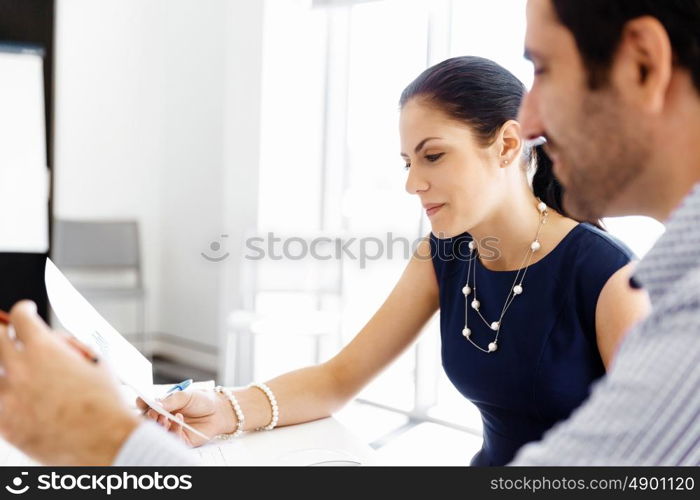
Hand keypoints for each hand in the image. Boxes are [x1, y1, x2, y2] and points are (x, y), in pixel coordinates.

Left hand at [0, 301, 138, 464]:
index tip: (25, 311)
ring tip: (27, 376)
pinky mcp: (5, 424)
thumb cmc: (104, 404)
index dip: (23, 310)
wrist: (102, 441)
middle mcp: (20, 370)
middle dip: (4, 332)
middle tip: (11, 334)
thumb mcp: (97, 363)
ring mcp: (8, 398)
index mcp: (44, 350)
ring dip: (8, 370)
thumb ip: (70, 349)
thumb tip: (58, 344)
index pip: (21, 317)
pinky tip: (24, 401)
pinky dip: (8, 400)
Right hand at [137, 388, 235, 446]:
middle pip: (148, 421)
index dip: (142, 405)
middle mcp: (164, 418)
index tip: (144, 403)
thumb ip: (170, 401)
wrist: (219, 410)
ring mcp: (170, 430)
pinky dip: (173, 429)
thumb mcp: (185, 396)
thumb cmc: (202, 400)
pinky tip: (179, 420)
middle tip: (154, 413)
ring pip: (158, 432)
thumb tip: (154, 404)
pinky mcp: (180, 440)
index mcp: (162, 406)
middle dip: (149, 417)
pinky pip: (172, 439)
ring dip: (159, 425)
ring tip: (166, 417)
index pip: (145, 406)